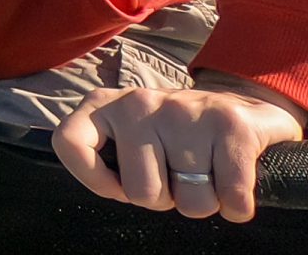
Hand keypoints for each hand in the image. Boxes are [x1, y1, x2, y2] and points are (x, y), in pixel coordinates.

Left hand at [52, 76, 307, 221]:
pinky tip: (231, 177)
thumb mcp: (128, 138)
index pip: (68, 142)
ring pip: (191, 202)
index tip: (117, 187)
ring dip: (203, 200)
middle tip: (177, 173)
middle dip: (165, 198)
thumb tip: (106, 187)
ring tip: (204, 169)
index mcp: (105, 106)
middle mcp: (139, 102)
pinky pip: (231, 199)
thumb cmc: (173, 137)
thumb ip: (105, 158)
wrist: (239, 105)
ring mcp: (184, 111)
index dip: (92, 178)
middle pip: (142, 193)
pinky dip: (236, 204)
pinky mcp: (230, 124)